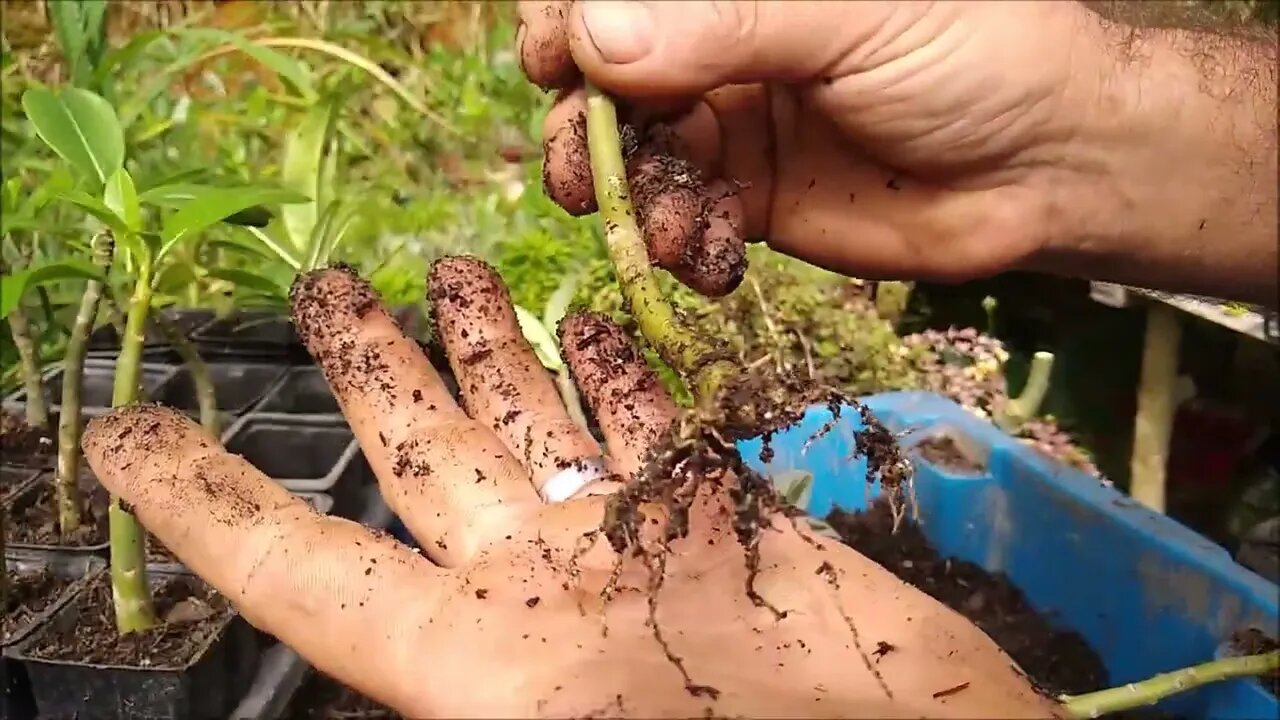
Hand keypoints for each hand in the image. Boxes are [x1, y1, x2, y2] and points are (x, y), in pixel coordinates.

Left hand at [83, 258, 1058, 717]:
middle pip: (420, 460)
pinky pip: (643, 424)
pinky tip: (579, 317)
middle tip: (320, 284)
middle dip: (362, 367)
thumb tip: (401, 706)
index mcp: (478, 665)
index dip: (201, 506)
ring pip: (530, 421)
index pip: (301, 574)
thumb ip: (490, 715)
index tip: (119, 438)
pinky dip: (609, 370)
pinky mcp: (720, 516)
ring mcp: (628, 550)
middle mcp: (537, 597)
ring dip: (482, 343)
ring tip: (441, 263)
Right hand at [523, 1, 1278, 304]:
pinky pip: (684, 219)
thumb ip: (726, 25)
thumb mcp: (853, 20)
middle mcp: (726, 48)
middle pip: (609, 79)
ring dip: (630, 197)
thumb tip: (594, 34)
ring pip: (636, 156)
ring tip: (664, 229)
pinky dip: (681, 242)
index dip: (571, 22)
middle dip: (584, 127)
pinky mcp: (753, 200)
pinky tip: (709, 254)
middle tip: (577, 170)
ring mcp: (736, 124)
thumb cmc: (975, 58)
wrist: (1048, 169)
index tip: (549, 61)